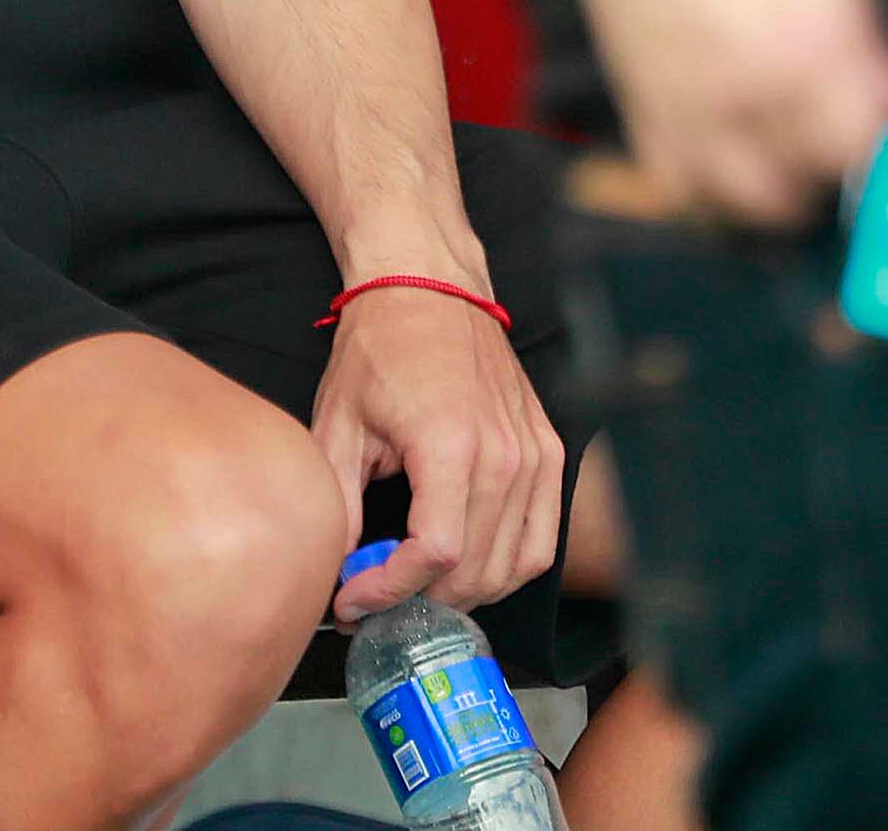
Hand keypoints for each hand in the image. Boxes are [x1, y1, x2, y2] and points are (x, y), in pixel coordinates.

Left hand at [317, 273, 568, 621]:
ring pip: (514, 565)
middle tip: (378, 600)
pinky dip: (508, 565)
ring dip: (465, 592)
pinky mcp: (548, 452)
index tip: (353, 598)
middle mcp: (504, 454)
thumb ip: (340, 503)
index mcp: (449, 444)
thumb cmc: (380, 347)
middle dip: (421, 599)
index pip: (435, 554)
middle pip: (476, 570)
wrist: (426, 287)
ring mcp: (535, 454)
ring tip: (417, 587)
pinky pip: (542, 537)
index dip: (390, 589)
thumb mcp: (338, 424)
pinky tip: (466, 565)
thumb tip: (338, 569)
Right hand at [571, 0, 887, 229]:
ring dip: (770, 195)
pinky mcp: (645, 107)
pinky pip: (675, 185)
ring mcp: (689, 108)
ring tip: (787, 163)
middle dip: (829, 174)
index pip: (858, 149)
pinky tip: (728, 160)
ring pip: (736, 204)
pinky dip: (705, 190)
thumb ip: (865, 32)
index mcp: (805, 52)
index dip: (881, 142)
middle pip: (800, 188)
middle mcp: (746, 94)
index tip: (885, 118)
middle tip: (838, 141)